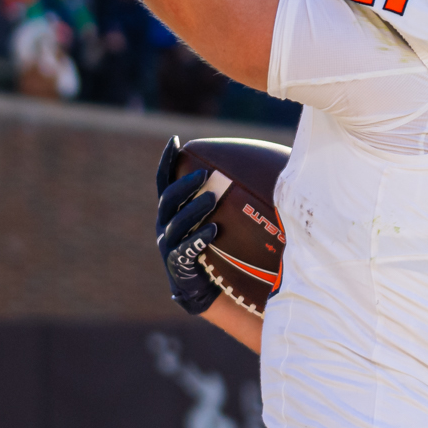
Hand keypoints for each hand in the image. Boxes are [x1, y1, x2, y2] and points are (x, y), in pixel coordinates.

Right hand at [155, 136, 220, 316]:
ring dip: (194, 209)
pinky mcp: (177, 266)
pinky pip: (185, 249)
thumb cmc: (217, 246)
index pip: (163, 181)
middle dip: (184, 186)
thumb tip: (264, 171)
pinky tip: (214, 229)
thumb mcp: (218, 218)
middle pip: (167, 200)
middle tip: (204, 174)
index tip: (175, 140)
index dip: (166, 161)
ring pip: (176, 224)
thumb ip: (227, 197)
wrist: (209, 287)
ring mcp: (168, 246)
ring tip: (212, 198)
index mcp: (171, 211)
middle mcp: (164, 226)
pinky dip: (199, 238)